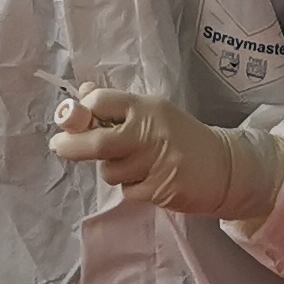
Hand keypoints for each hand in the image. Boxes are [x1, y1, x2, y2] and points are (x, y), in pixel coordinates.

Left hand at [48, 85, 283, 220]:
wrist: (224, 167)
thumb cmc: (182, 137)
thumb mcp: (154, 113)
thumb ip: (118, 106)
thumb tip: (82, 93)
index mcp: (147, 108)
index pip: (103, 102)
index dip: (83, 110)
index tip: (77, 118)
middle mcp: (150, 133)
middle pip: (97, 141)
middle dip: (71, 145)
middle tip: (59, 145)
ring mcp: (155, 164)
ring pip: (109, 171)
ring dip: (113, 170)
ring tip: (135, 164)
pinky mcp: (159, 190)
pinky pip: (127, 191)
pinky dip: (131, 187)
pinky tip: (150, 179)